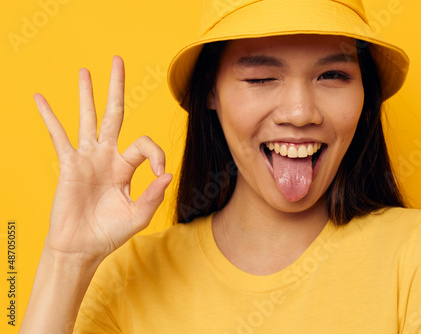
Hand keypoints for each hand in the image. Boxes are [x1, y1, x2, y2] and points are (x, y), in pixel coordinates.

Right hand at [34, 56, 171, 260]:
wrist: (83, 247)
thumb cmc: (110, 232)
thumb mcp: (139, 215)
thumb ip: (153, 195)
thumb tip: (169, 174)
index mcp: (126, 167)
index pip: (144, 144)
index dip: (156, 154)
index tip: (160, 172)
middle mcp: (108, 156)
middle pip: (115, 114)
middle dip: (117, 88)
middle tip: (118, 61)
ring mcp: (88, 158)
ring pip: (88, 119)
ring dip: (86, 94)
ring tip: (85, 71)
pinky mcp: (69, 164)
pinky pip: (59, 136)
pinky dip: (50, 117)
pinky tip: (40, 98)